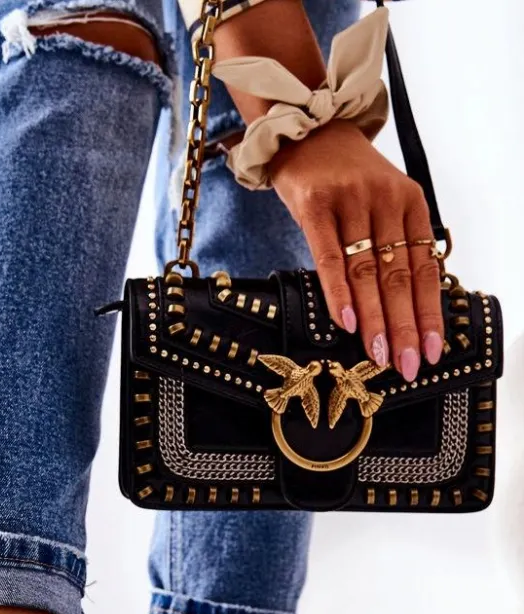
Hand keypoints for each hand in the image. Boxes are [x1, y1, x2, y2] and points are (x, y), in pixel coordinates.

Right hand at [270, 120, 443, 381]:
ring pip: (367, 273)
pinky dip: (339, 293)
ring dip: (374, 320)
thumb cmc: (344, 176)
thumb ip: (394, 245)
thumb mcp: (381, 202)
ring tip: (378, 356)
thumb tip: (402, 308)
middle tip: (405, 365)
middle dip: (404, 327)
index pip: (424, 269)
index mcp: (410, 203)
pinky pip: (329, 258)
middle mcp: (385, 201)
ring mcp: (350, 201)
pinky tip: (346, 323)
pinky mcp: (315, 204)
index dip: (429, 313)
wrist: (304, 127)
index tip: (431, 351)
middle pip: (398, 277)